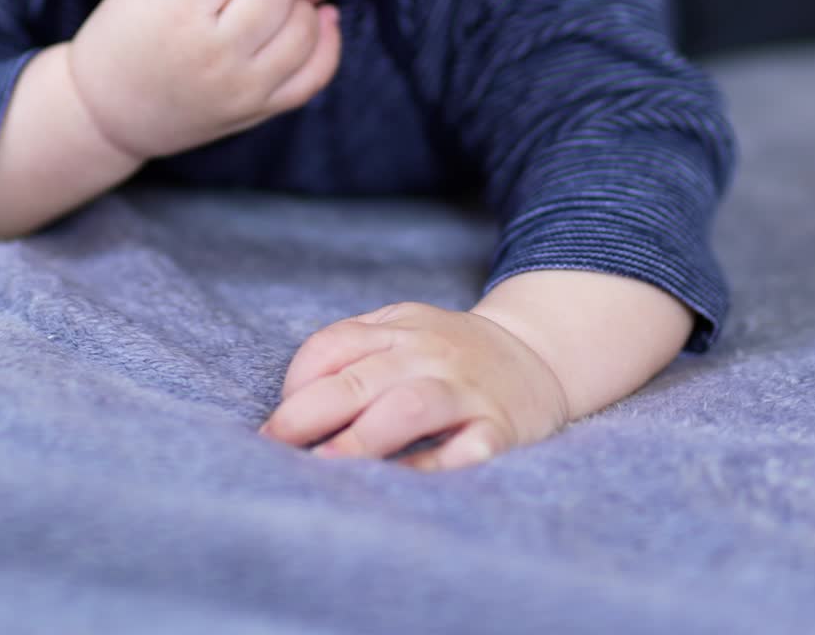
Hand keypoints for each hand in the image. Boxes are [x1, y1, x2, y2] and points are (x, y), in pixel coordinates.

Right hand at [66, 0, 341, 161]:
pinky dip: (326, 43)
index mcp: (178, 12)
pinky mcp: (260, 110)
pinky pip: (317, 75)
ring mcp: (243, 86)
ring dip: (294, 7)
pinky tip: (319, 22)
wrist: (108, 113)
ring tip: (269, 6)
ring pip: (305, 28)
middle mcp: (215, 52)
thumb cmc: (123, 36)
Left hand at [259, 302, 570, 470]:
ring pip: (410, 407)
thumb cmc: (448, 356)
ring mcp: (467, 391)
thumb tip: (289, 406)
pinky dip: (433, 467)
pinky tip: (400, 486)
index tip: (276, 424)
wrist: (538, 356)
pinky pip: (467, 449)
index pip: (334, 345)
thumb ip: (351, 353)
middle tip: (275, 447)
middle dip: (310, 414)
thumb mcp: (402, 332)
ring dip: (362, 439)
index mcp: (398, 328)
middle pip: (360, 379)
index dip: (297, 381)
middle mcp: (429, 354)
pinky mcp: (501, 430)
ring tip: (325, 467)